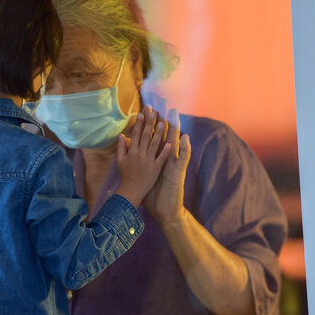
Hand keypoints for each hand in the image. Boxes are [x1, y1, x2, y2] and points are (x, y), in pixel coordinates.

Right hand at [115, 111, 171, 207]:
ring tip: (162, 123)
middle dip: (149, 123)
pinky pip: (160, 159)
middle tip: (154, 112)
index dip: (139, 123)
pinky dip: (165, 152)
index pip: (136, 134)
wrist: (130, 192)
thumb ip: (121, 148)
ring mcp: (148, 162)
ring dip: (158, 134)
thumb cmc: (125, 176)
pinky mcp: (155, 169)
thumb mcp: (119, 161)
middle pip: (145, 136)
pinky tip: (169, 144)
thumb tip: (121, 135)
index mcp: (132, 152)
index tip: (142, 113)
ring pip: (154, 145)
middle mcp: (140, 155)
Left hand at [143, 109, 191, 223]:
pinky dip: (184, 148)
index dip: (151, 124)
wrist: (165, 210)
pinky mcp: (179, 172)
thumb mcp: (145, 176)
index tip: (149, 109)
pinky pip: (182, 158)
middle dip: (163, 120)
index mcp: (157, 158)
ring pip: (175, 143)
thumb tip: (129, 153)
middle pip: (165, 135)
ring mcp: (173, 164)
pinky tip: (186, 137)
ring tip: (175, 114)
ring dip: (176, 128)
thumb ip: (138, 163)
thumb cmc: (154, 195)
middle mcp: (166, 158)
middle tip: (163, 104)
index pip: (154, 137)